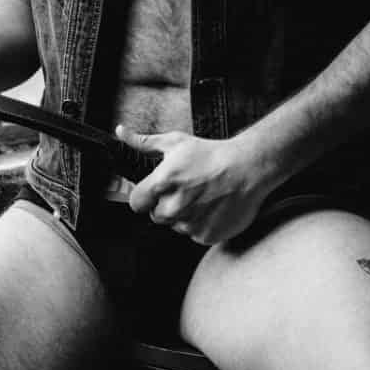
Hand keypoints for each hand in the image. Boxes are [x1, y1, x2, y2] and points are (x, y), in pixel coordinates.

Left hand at [116, 126, 275, 246]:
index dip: (145, 196)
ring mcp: (189, 224)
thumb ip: (144, 142)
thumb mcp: (175, 142)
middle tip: (186, 190)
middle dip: (166, 205)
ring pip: (176, 226)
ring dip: (184, 215)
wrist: (248, 168)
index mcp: (161, 184)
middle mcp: (173, 207)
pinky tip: (212, 207)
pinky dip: (201, 224)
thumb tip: (121, 132)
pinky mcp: (205, 236)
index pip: (136, 203)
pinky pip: (194, 234)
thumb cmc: (212, 154)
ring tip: (202, 197)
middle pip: (156, 215)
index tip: (156, 191)